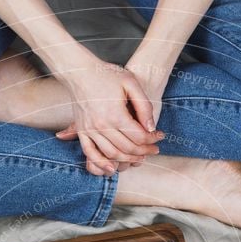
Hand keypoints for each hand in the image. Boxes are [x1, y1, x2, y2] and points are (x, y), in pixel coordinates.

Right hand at [56, 61, 164, 175]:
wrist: (79, 72)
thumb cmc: (107, 74)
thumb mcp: (131, 83)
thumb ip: (144, 105)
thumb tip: (151, 128)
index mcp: (115, 114)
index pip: (139, 136)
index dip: (152, 139)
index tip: (160, 136)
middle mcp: (102, 126)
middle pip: (128, 148)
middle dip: (144, 151)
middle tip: (154, 149)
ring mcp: (90, 130)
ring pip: (112, 154)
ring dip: (128, 159)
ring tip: (140, 157)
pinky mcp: (81, 132)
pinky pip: (90, 154)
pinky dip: (101, 164)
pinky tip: (112, 169)